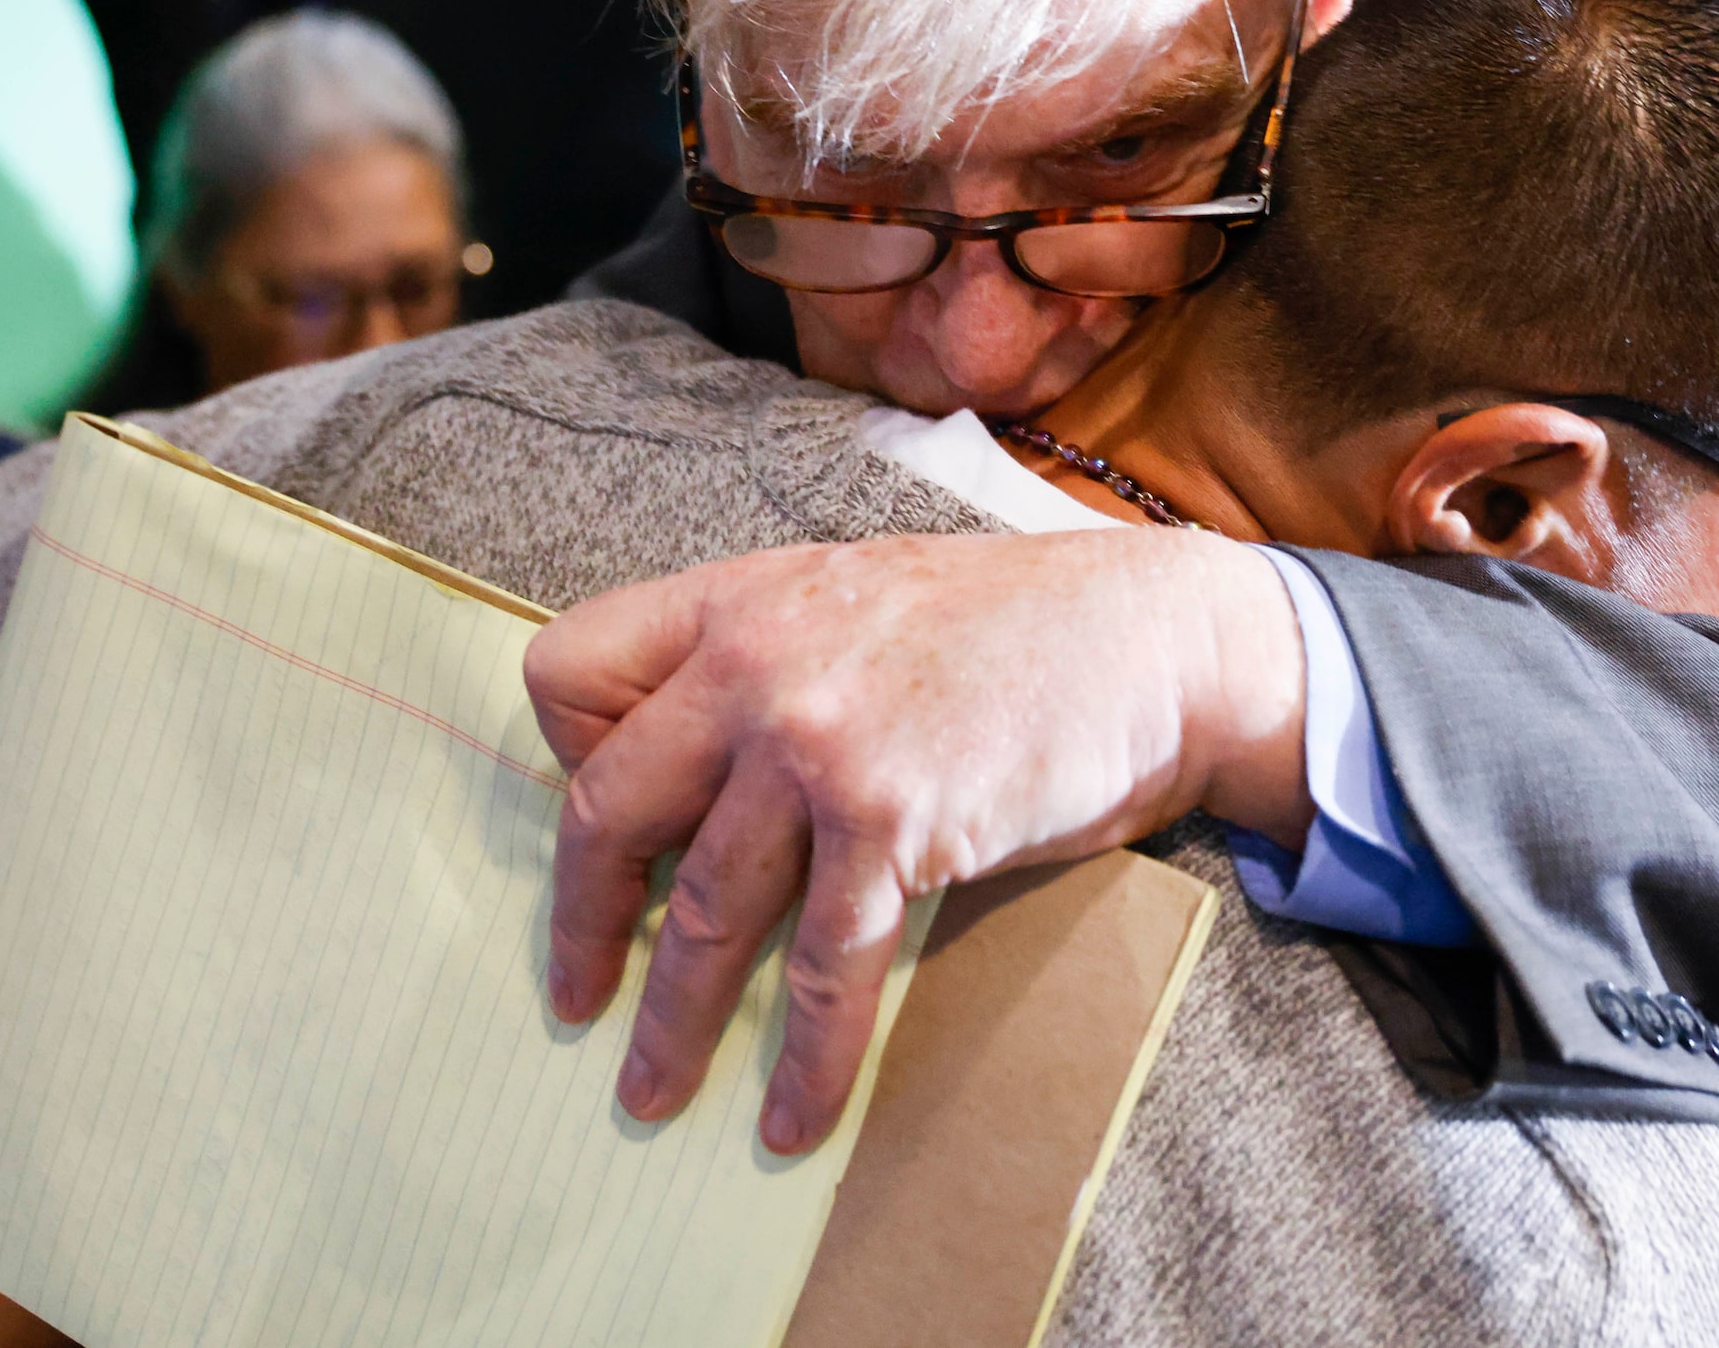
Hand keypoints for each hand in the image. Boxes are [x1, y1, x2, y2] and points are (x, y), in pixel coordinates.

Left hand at [524, 528, 1308, 1153]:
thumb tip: (685, 777)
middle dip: (583, 920)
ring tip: (650, 1094)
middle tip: (573, 996)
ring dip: (673, 1022)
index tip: (611, 823)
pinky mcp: (895, 822)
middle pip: (609, 806)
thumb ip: (761, 658)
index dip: (570, 753)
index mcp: (737, 599)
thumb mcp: (852, 599)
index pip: (570, 672)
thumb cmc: (1008, 629)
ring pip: (708, 909)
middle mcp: (757, 663)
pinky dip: (806, 1058)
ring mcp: (821, 744)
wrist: (1149, 639)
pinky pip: (825, 966)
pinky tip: (791, 1119)